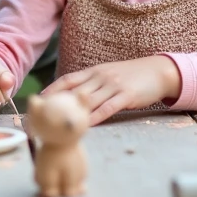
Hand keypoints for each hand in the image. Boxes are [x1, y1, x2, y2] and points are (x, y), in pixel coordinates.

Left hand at [43, 56, 180, 125]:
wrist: (158, 71)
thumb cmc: (132, 76)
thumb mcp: (109, 75)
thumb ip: (93, 84)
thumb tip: (75, 97)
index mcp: (94, 71)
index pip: (68, 80)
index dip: (52, 90)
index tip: (38, 100)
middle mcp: (101, 77)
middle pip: (74, 91)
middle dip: (57, 104)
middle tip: (44, 116)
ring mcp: (113, 85)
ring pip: (88, 100)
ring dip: (73, 113)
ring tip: (59, 124)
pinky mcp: (126, 95)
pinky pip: (107, 107)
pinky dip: (95, 116)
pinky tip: (86, 125)